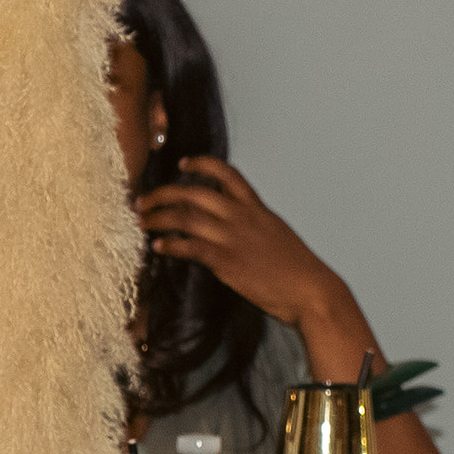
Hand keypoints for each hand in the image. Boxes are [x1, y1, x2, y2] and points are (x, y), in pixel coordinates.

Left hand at [134, 157, 362, 363]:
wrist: (310, 290)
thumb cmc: (296, 267)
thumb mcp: (276, 233)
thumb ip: (253, 222)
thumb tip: (232, 219)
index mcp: (258, 209)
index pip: (228, 175)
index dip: (203, 165)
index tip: (183, 163)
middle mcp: (244, 218)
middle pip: (196, 194)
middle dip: (164, 194)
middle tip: (144, 200)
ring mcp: (234, 239)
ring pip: (187, 218)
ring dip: (159, 218)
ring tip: (143, 222)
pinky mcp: (227, 262)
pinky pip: (190, 248)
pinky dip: (170, 245)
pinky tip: (159, 247)